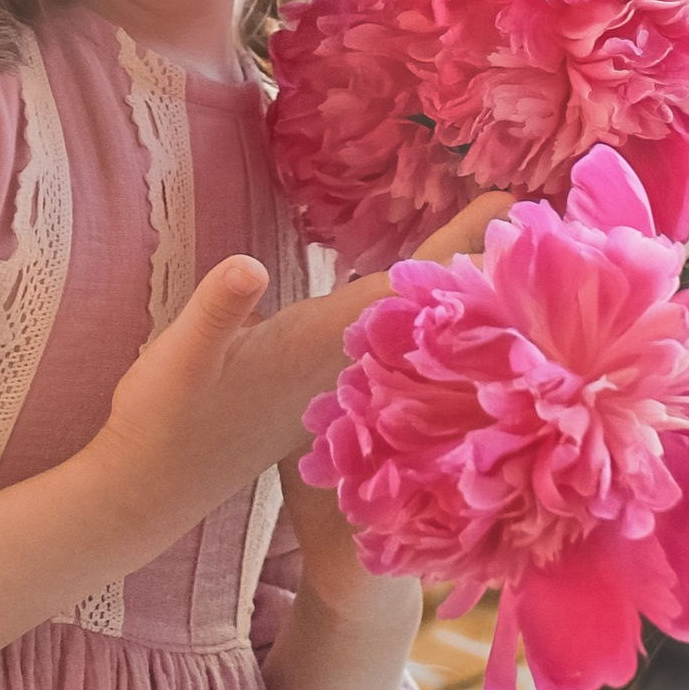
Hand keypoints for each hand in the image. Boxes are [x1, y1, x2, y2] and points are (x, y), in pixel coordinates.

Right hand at [89, 193, 521, 542]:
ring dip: (458, 286)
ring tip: (504, 242)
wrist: (151, 487)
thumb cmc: (162, 419)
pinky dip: (421, 310)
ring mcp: (340, 382)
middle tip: (537, 206)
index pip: (413, 289)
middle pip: (434, 307)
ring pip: (419, 328)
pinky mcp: (325, 391)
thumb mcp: (176, 357)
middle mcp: (348, 366)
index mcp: (326, 347)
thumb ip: (216, 311)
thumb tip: (246, 266)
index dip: (463, 244)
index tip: (516, 202)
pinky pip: (394, 341)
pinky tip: (434, 294)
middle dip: (480, 259)